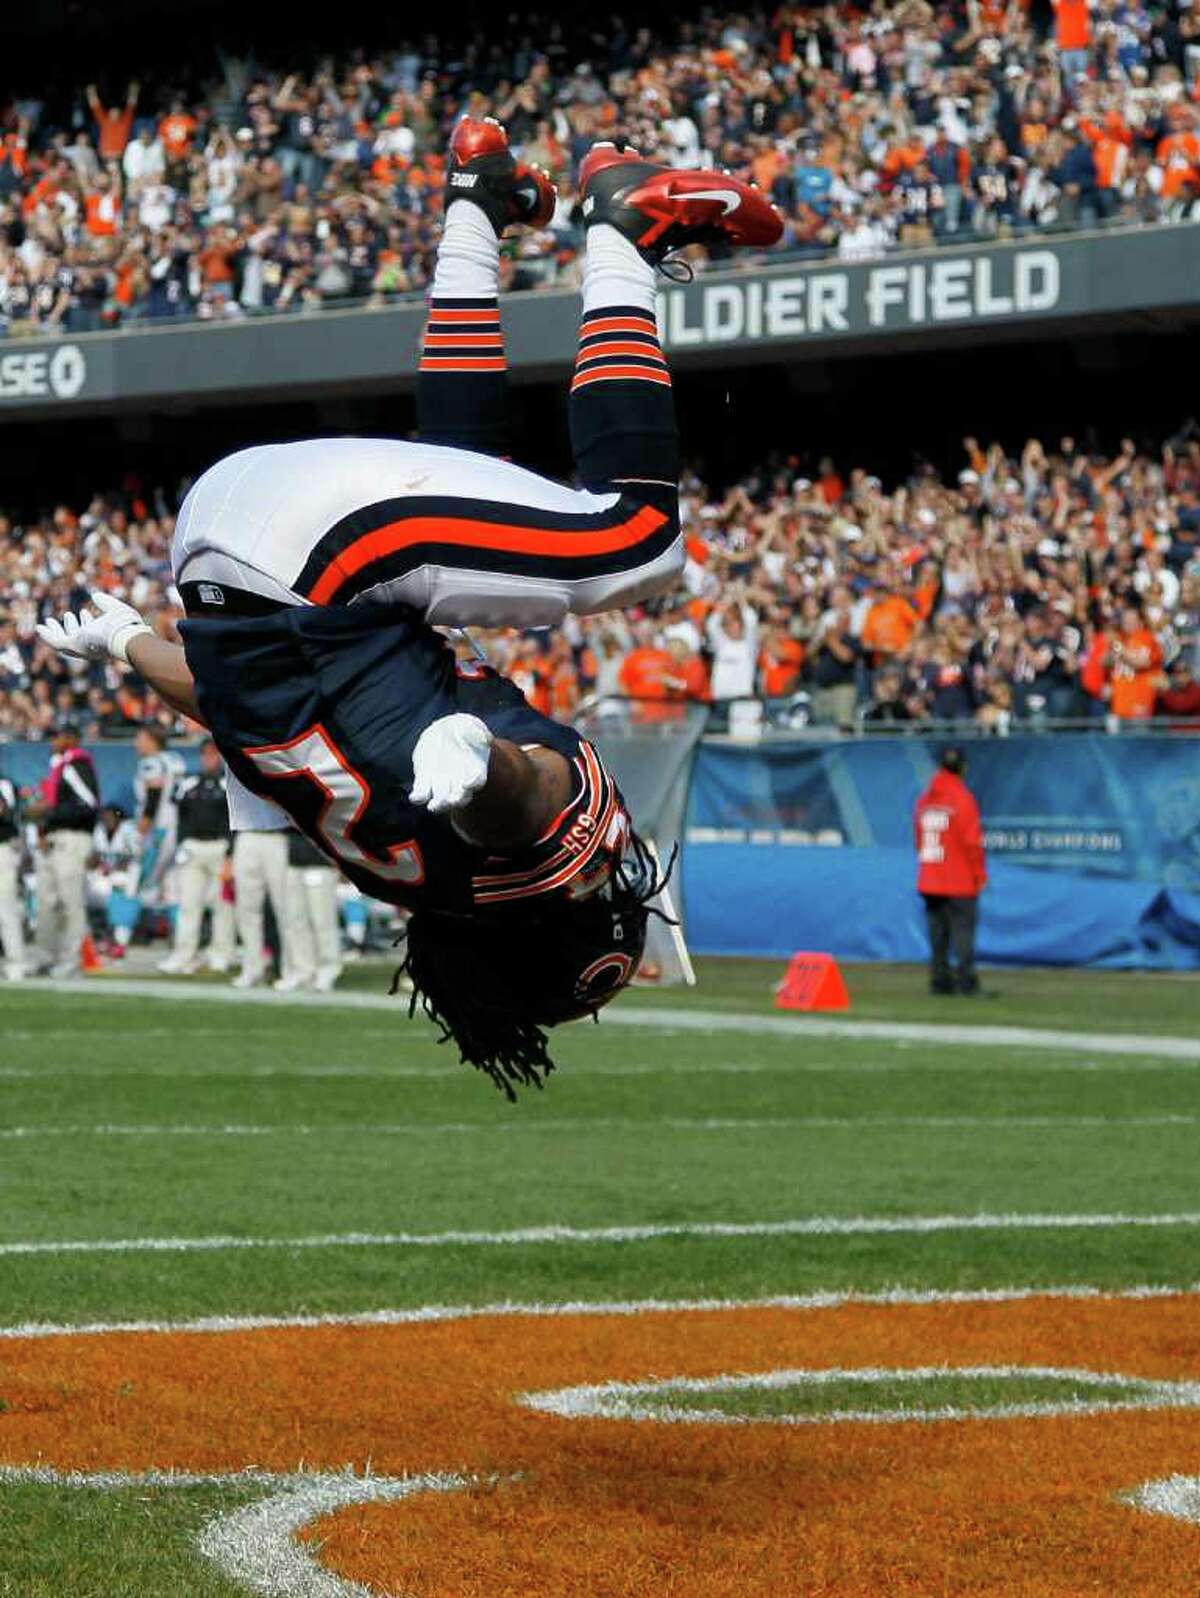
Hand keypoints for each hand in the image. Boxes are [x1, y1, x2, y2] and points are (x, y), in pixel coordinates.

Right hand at [35, 591, 152, 664]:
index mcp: (104, 641)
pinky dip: (47, 635)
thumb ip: (106, 603)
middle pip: (77, 640)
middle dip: (70, 628)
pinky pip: (56, 641)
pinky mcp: (73, 645)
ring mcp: (82, 648)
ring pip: (64, 641)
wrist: (124, 635)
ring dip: (56, 631)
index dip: (87, 623)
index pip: (93, 634)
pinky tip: (40, 627)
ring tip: (49, 620)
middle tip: (68, 615)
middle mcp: (92, 648)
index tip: (85, 612)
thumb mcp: (115, 609)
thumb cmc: (125, 624)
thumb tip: (95, 596)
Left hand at [409, 714, 493, 813]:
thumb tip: (485, 739)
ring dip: (439, 804)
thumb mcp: (470, 726)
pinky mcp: (425, 782)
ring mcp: (442, 784)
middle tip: (452, 801)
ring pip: (442, 800)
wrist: (444, 735)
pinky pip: (422, 793)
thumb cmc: (463, 730)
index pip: (477, 780)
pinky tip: (414, 797)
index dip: (473, 783)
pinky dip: (418, 797)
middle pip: (461, 797)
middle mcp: (460, 782)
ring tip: (434, 806)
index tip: (468, 783)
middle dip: (456, 800)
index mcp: (475, 769)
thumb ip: (477, 732)